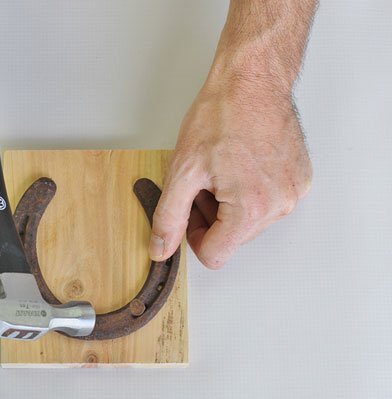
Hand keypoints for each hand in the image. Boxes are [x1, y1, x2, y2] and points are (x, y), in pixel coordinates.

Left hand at [149, 72, 312, 268]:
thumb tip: (161, 248)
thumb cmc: (222, 115)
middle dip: (210, 216)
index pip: (215, 255)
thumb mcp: (182, 170)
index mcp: (251, 210)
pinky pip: (269, 202)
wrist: (252, 80)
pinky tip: (240, 164)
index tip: (188, 211)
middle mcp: (279, 206)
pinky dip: (249, 191)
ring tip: (221, 169)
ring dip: (229, 204)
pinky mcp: (300, 179)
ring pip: (250, 222)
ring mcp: (294, 192)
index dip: (193, 236)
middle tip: (202, 181)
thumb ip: (169, 217)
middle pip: (233, 238)